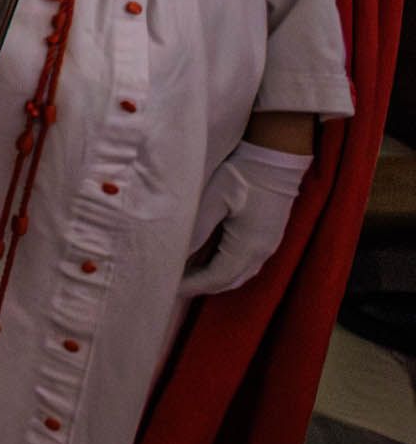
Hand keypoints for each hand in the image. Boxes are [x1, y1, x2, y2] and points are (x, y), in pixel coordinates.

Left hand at [182, 142, 309, 295]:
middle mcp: (261, 253)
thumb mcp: (213, 200)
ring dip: (213, 278)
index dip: (192, 285)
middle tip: (172, 282)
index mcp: (247, 247)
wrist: (276, 157)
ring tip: (186, 274)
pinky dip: (225, 268)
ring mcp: (268, 246)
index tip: (167, 285)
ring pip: (238, 274)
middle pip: (228, 281)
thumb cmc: (241, 175)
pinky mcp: (268, 236)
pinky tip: (208, 260)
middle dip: (200, 285)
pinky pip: (245, 264)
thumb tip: (176, 253)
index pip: (216, 278)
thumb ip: (197, 229)